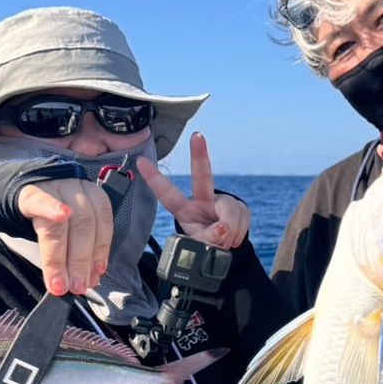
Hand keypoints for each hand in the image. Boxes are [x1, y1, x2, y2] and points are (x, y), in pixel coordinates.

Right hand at [16, 178, 113, 296]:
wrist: (23, 188)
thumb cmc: (51, 212)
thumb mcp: (70, 228)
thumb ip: (81, 251)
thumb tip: (91, 279)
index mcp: (91, 197)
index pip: (101, 224)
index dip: (100, 251)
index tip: (94, 277)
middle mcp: (75, 189)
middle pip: (83, 224)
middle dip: (81, 260)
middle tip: (77, 286)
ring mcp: (53, 188)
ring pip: (61, 222)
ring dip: (61, 257)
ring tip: (59, 283)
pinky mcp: (29, 192)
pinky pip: (40, 199)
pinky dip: (51, 208)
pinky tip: (60, 215)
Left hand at [137, 132, 250, 247]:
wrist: (226, 247)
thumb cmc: (206, 245)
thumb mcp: (201, 246)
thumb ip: (208, 239)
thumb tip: (222, 229)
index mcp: (185, 210)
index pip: (167, 194)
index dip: (154, 178)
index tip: (140, 161)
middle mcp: (202, 199)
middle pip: (202, 175)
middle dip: (199, 155)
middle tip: (196, 136)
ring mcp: (222, 201)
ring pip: (230, 210)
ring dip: (231, 230)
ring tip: (225, 242)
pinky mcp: (239, 206)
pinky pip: (243, 216)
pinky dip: (240, 232)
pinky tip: (234, 236)